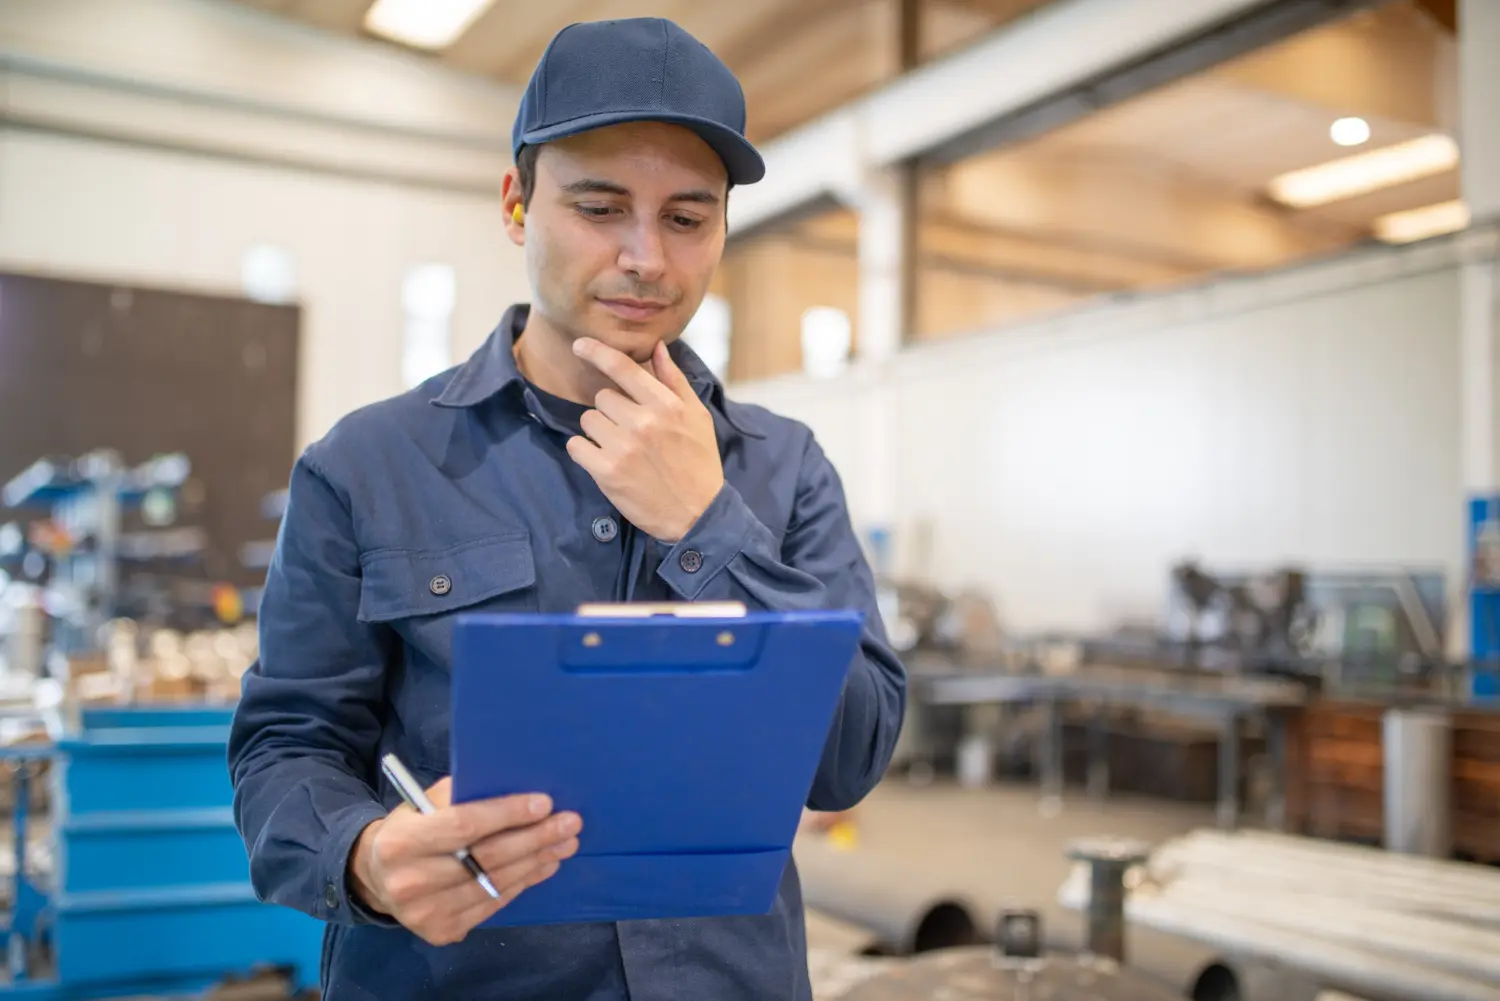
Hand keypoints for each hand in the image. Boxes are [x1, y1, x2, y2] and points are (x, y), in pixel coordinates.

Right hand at [349, 778, 579, 945]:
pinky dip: (522, 883)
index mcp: (402, 841)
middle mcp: (411, 881)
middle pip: (487, 858)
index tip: (545, 802)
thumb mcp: (422, 802)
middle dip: (536, 838)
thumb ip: (460, 794)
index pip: (464, 825)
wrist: (377, 877)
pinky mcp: (442, 931)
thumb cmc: (411, 828)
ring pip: (496, 884)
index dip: (507, 814)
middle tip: (570, 823)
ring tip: (564, 843)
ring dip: (537, 862)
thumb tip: (512, 784)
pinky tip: (543, 865)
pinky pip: (493, 905)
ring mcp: (426, 913)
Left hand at [566, 338, 723, 542]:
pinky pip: (576, 446)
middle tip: (630, 432)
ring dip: (599, 431)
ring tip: (620, 448)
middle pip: (602, 397)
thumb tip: (658, 347)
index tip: (580, 345)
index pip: (623, 368)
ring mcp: (623, 447)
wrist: (698, 514)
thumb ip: (674, 381)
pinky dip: (585, 451)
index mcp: (666, 405)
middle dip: (612, 411)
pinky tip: (604, 460)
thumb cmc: (699, 462)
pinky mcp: (607, 472)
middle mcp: (643, 422)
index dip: (596, 352)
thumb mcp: (697, 417)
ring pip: (588, 420)